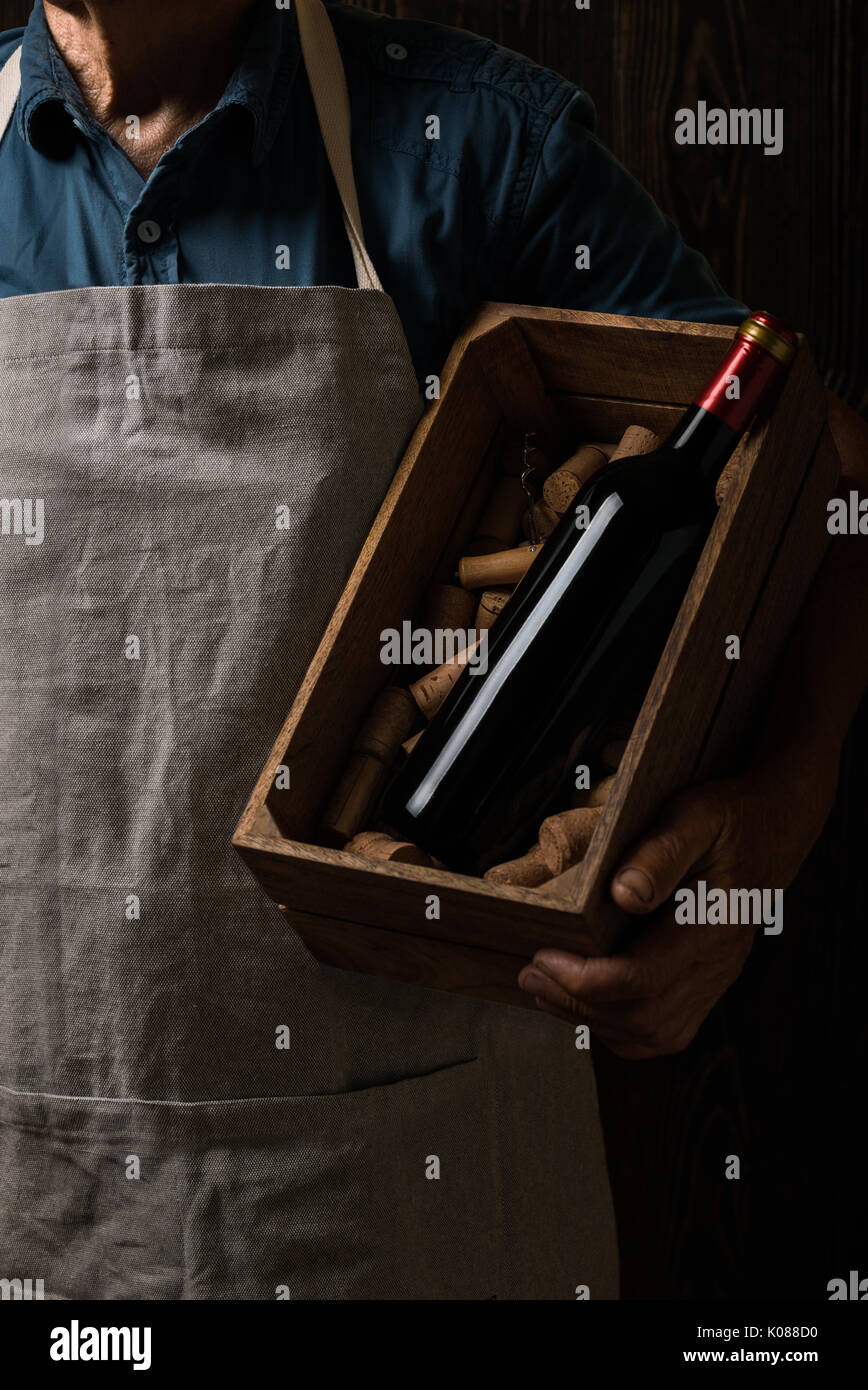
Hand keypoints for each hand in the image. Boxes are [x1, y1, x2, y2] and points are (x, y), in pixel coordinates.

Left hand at [518, 760, 837, 1057]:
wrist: (773, 831)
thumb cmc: (731, 819)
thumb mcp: (697, 816)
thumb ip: (661, 853)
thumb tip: (623, 893)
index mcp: (712, 927)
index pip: (643, 978)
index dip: (585, 979)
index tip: (544, 956)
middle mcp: (715, 965)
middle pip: (641, 1016)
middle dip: (576, 1002)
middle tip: (530, 972)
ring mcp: (712, 981)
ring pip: (650, 1033)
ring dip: (591, 1019)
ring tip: (545, 988)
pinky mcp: (704, 985)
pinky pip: (661, 1030)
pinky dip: (616, 1027)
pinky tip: (583, 1000)